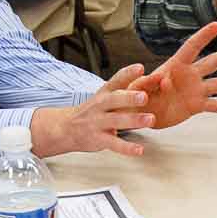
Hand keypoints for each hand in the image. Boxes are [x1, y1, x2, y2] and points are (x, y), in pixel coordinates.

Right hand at [31, 66, 158, 157]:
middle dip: (129, 97)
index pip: (116, 80)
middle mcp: (100, 105)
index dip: (128, 73)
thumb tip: (150, 79)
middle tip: (144, 96)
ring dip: (134, 120)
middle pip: (114, 99)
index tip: (140, 67)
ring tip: (150, 119)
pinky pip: (114, 144)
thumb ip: (125, 90)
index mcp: (104, 93)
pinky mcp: (98, 139)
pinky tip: (139, 150)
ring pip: (116, 120)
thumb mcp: (104, 97)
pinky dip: (127, 148)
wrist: (66, 128)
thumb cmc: (93, 111)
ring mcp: (98, 122)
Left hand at [115, 22, 216, 129]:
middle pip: (213, 62)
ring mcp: (195, 90)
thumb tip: (158, 79)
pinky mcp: (196, 105)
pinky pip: (215, 106)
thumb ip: (144, 82)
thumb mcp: (134, 88)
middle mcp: (189, 75)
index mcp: (174, 65)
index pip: (192, 47)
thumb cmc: (135, 96)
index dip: (204, 36)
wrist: (139, 114)